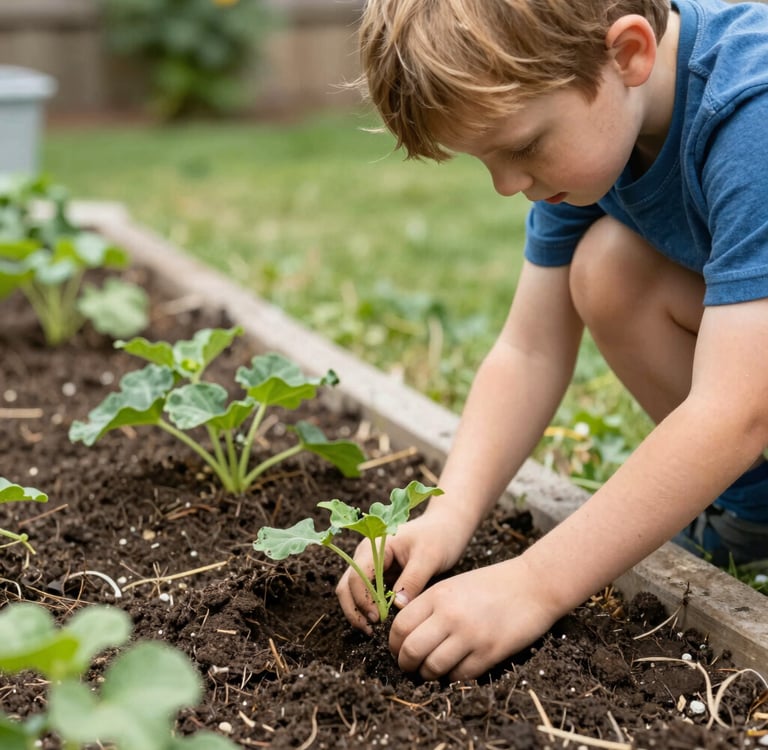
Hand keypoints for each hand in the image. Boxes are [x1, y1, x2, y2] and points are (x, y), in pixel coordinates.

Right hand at [336, 512, 469, 632]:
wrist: (447, 526)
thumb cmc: (439, 537)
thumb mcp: (429, 557)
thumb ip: (412, 580)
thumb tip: (396, 607)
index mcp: (374, 546)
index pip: (357, 576)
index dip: (363, 600)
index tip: (378, 619)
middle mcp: (367, 555)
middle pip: (347, 585)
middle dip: (354, 609)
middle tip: (371, 630)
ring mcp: (372, 565)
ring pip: (352, 591)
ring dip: (358, 611)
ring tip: (373, 630)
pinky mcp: (380, 575)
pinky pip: (367, 594)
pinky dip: (369, 608)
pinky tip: (382, 622)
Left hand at [389, 555, 559, 680]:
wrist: (533, 585)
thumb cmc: (492, 584)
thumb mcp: (454, 585)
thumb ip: (430, 605)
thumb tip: (406, 634)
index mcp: (438, 595)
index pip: (400, 626)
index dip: (393, 644)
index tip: (397, 651)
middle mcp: (450, 615)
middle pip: (411, 650)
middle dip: (405, 664)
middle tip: (409, 667)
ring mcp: (470, 635)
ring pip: (432, 668)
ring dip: (427, 675)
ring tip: (430, 672)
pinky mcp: (490, 652)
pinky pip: (459, 676)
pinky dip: (452, 678)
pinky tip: (454, 671)